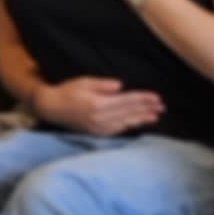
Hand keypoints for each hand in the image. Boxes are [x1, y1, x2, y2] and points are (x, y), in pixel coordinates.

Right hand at [31, 76, 164, 136]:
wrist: (51, 108)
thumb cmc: (67, 91)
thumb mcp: (84, 82)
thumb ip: (103, 85)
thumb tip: (121, 86)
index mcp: (98, 104)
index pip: (127, 101)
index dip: (144, 99)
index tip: (157, 98)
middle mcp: (100, 118)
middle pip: (129, 113)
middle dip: (147, 109)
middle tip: (162, 107)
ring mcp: (98, 127)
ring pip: (125, 123)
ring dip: (141, 119)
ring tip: (155, 116)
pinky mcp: (96, 132)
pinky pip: (117, 129)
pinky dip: (129, 125)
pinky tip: (137, 122)